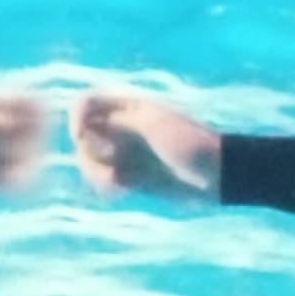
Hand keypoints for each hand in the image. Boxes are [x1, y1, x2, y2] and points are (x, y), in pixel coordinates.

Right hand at [70, 88, 220, 201]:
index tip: (82, 135)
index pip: (86, 104)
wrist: (217, 175)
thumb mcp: (151, 126)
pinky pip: (103, 180)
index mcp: (128, 107)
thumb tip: (82, 121)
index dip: (77, 119)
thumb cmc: (188, 143)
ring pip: (89, 160)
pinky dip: (106, 185)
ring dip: (96, 172)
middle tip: (113, 159)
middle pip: (83, 135)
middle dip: (90, 150)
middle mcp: (122, 128)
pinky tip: (122, 191)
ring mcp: (125, 153)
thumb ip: (115, 122)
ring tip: (118, 182)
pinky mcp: (130, 177)